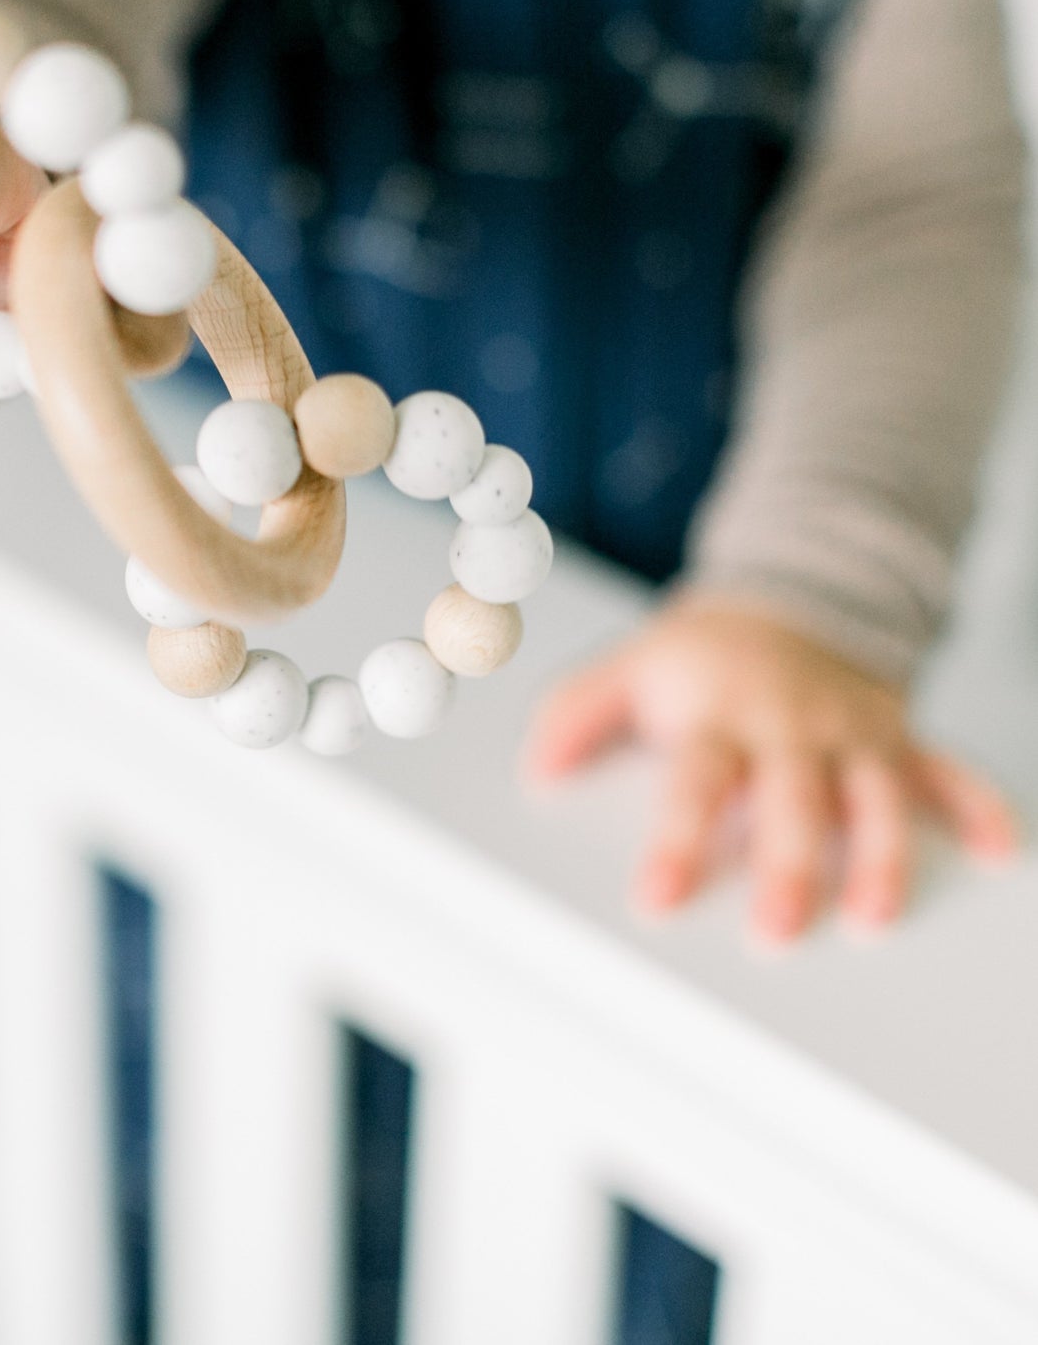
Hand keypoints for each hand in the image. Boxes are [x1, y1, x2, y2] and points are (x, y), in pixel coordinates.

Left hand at [521, 597, 1018, 943]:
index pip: (697, 782)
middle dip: (789, 865)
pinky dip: (978, 808)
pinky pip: (948, 771)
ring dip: (881, 855)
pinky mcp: (899, 738)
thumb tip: (538, 768)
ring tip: (877, 917)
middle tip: (777, 932)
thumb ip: (577, 714)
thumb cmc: (702, 656)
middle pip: (792, 799)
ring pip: (875, 796)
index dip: (678, 840)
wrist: (787, 597)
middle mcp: (792, 725)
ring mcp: (853, 732)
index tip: (659, 898)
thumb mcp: (629, 668)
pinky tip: (999, 853)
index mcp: (722, 715)